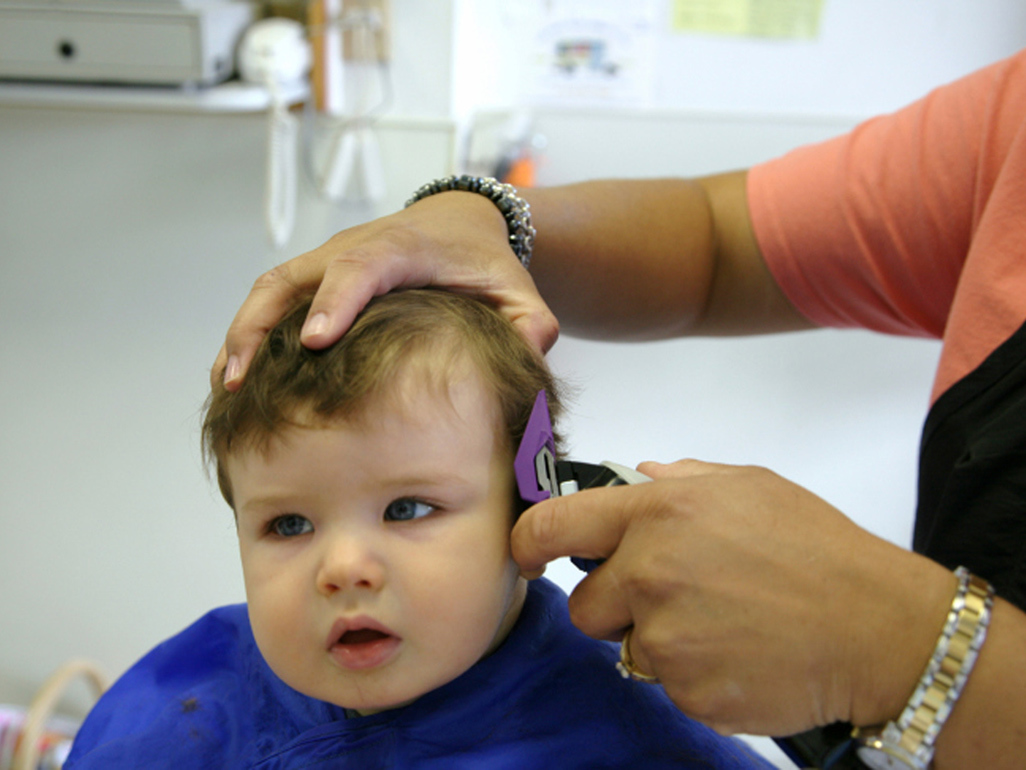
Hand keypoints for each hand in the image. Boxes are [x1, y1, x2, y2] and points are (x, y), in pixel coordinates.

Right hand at [213, 192, 558, 389]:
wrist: (460, 224)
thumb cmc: (483, 262)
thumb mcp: (518, 290)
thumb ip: (531, 323)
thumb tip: (527, 357)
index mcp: (401, 249)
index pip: (361, 267)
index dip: (334, 301)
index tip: (313, 342)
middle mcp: (353, 248)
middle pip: (293, 277)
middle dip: (262, 325)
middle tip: (241, 378)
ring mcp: (326, 261)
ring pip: (269, 289)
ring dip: (241, 333)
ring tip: (224, 386)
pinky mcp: (313, 277)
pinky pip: (269, 300)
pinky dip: (245, 334)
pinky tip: (231, 379)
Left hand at [511, 459, 955, 735]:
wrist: (878, 627)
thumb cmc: (818, 549)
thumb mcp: (751, 486)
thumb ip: (682, 478)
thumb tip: (636, 473)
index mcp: (659, 513)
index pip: (554, 525)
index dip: (529, 541)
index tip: (527, 552)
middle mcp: (650, 574)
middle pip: (585, 606)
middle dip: (617, 606)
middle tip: (676, 599)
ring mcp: (667, 638)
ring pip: (626, 649)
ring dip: (660, 643)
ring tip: (722, 625)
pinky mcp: (688, 691)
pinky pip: (667, 685)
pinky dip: (693, 677)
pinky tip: (738, 655)